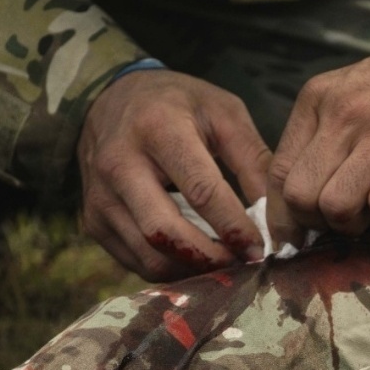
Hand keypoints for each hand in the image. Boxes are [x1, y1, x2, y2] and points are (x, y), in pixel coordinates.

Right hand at [78, 66, 271, 280]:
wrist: (109, 100)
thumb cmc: (176, 105)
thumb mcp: (222, 112)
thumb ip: (252, 158)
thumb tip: (275, 213)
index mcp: (158, 128)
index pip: (200, 189)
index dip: (233, 225)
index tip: (260, 246)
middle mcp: (119, 164)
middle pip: (165, 231)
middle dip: (210, 257)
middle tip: (243, 264)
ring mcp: (100, 197)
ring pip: (148, 255)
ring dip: (191, 269)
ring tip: (224, 263)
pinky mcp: (93, 221)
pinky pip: (136, 261)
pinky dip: (171, 269)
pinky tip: (196, 259)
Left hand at [269, 35, 369, 234]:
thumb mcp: (350, 93)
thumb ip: (321, 136)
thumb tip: (297, 200)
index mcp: (318, 98)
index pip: (279, 172)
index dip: (283, 215)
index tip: (296, 235)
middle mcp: (344, 113)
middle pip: (301, 196)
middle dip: (318, 222)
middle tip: (344, 218)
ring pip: (337, 207)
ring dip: (355, 224)